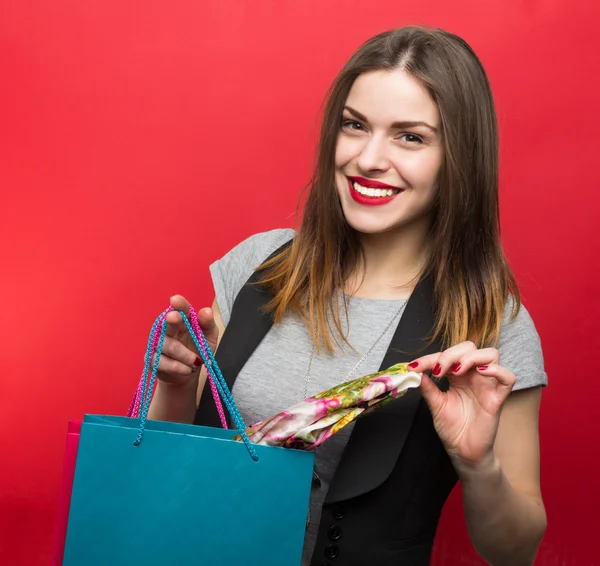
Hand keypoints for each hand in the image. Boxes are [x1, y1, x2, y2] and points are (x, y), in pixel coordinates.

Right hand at [151, 295, 219, 387]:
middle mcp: (168, 329)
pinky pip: (162, 362)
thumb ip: (208, 324)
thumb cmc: (198, 351)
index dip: (178, 304)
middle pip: (167, 323)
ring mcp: (158, 344)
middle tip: (174, 317)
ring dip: (184, 355)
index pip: (180, 309)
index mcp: (183, 321)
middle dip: (171, 320)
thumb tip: (206, 311)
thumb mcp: (209, 338)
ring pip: (167, 345)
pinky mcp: (152, 359)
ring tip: (196, 362)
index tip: (175, 299)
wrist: (188, 373)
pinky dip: (177, 367)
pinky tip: (187, 369)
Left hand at [410, 341, 515, 468]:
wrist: (463, 452)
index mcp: (458, 376)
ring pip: (490, 354)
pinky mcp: (498, 399)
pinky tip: (481, 372)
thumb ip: (427, 387)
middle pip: (470, 348)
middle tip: (438, 370)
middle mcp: (473, 376)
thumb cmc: (452, 428)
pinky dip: (497, 370)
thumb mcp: (435, 404)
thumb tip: (414, 371)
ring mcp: (487, 385)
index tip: (414, 366)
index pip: (447, 355)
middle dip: (451, 354)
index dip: (430, 358)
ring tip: (456, 371)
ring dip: (471, 357)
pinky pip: (507, 378)